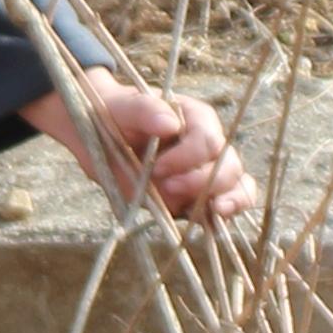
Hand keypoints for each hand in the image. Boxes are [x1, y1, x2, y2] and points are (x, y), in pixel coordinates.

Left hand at [29, 69, 257, 225]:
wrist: (96, 133)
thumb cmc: (114, 113)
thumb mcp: (123, 107)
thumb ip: (145, 110)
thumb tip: (170, 124)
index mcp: (197, 119)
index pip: (208, 141)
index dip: (187, 158)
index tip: (156, 167)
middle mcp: (208, 146)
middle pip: (229, 166)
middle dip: (203, 182)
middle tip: (168, 186)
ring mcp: (205, 174)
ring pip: (236, 188)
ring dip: (226, 201)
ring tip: (208, 212)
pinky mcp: (194, 199)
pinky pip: (222, 210)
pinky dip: (222, 220)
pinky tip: (212, 226)